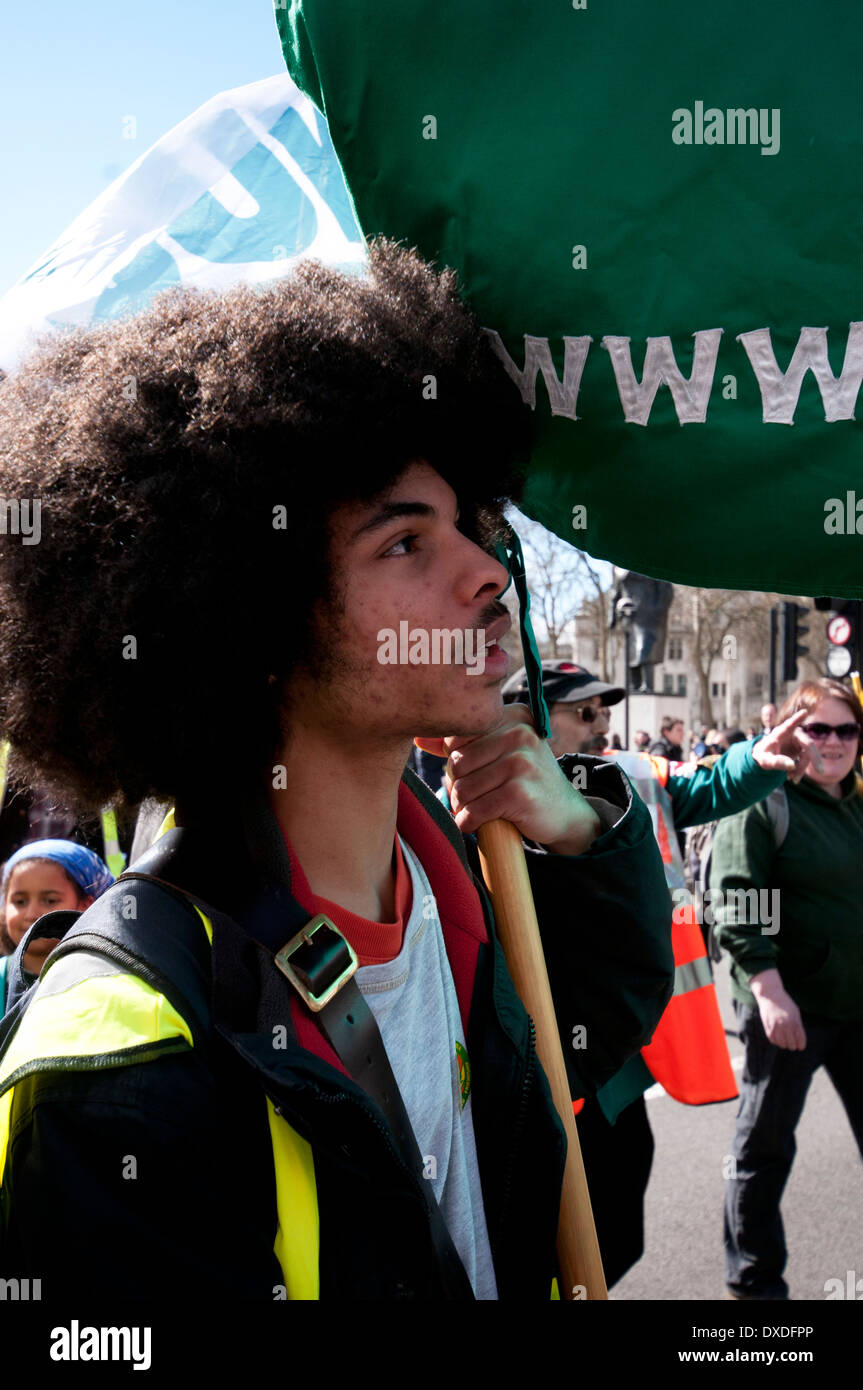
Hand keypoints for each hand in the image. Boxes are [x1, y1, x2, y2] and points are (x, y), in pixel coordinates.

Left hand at [414, 704, 600, 853]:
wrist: (564, 813)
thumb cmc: (524, 780)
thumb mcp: (499, 753)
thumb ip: (462, 743)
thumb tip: (419, 737)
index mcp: (512, 716)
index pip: (457, 736)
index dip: (457, 761)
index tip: (474, 774)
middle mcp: (519, 733)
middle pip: (457, 762)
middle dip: (458, 786)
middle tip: (472, 798)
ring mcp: (521, 761)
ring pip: (462, 788)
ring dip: (462, 807)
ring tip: (475, 810)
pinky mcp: (520, 791)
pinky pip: (475, 810)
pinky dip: (469, 822)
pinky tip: (476, 824)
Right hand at [750, 968, 806, 1048]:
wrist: (770, 995)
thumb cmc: (785, 1003)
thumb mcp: (795, 1012)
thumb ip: (798, 1025)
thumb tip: (799, 1038)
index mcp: (795, 1021)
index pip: (800, 1040)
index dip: (801, 1045)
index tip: (800, 1047)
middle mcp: (785, 1025)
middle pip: (791, 1044)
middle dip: (793, 1045)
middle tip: (793, 1045)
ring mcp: (776, 1026)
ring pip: (782, 1044)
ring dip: (785, 1044)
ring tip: (785, 1042)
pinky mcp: (768, 1027)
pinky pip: (773, 1040)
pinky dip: (776, 1042)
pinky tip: (778, 1038)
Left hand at [752, 708, 825, 781]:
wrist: (765, 757)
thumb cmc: (763, 755)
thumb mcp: (765, 760)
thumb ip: (776, 762)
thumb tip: (792, 766)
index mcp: (781, 732)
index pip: (790, 724)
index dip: (797, 718)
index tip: (804, 712)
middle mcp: (793, 734)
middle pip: (808, 744)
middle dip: (815, 759)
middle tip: (821, 771)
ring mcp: (799, 740)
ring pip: (809, 754)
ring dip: (802, 768)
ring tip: (790, 779)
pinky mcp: (802, 748)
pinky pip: (807, 759)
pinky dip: (801, 770)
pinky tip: (793, 779)